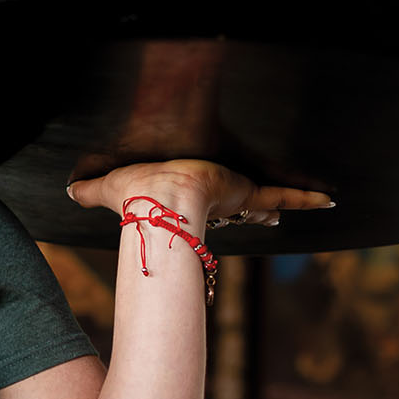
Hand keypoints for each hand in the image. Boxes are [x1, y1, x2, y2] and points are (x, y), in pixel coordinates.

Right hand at [67, 158, 332, 226]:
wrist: (156, 195)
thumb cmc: (135, 191)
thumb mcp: (110, 191)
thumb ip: (93, 192)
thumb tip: (68, 190)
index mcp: (186, 189)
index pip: (208, 195)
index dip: (220, 200)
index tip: (230, 205)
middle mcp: (214, 188)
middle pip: (240, 197)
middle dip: (255, 203)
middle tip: (269, 210)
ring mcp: (234, 191)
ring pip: (266, 196)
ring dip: (287, 200)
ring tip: (313, 202)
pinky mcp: (248, 194)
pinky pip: (283, 194)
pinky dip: (306, 197)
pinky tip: (330, 201)